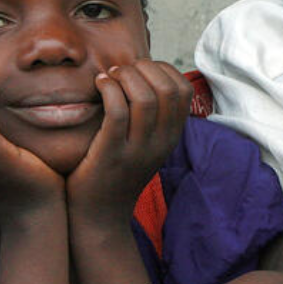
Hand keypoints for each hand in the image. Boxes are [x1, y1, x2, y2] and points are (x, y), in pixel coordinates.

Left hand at [66, 60, 191, 227]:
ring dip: (125, 76)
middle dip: (143, 68)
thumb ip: (152, 118)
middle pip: (167, 89)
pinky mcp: (112, 154)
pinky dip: (108, 88)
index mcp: (171, 137)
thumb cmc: (116, 171)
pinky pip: (117, 110)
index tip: (140, 70)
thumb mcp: (146, 146)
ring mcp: (138, 150)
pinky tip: (98, 85)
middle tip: (121, 71)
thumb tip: (144, 75)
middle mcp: (161, 143)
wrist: (99, 214)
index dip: (162, 69)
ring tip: (109, 78)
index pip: (183, 90)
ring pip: (144, 97)